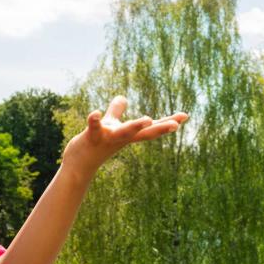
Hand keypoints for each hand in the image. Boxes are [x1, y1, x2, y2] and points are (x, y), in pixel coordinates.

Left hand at [62, 95, 187, 177]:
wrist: (78, 165)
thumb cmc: (95, 145)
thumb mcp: (109, 125)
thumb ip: (116, 111)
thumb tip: (123, 98)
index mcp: (128, 135)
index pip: (151, 128)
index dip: (167, 122)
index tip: (185, 116)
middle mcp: (121, 138)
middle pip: (143, 133)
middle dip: (160, 128)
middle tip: (176, 125)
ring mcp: (107, 139)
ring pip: (123, 133)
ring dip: (135, 126)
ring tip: (147, 119)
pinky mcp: (92, 138)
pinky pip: (94, 128)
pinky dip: (94, 120)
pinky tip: (94, 112)